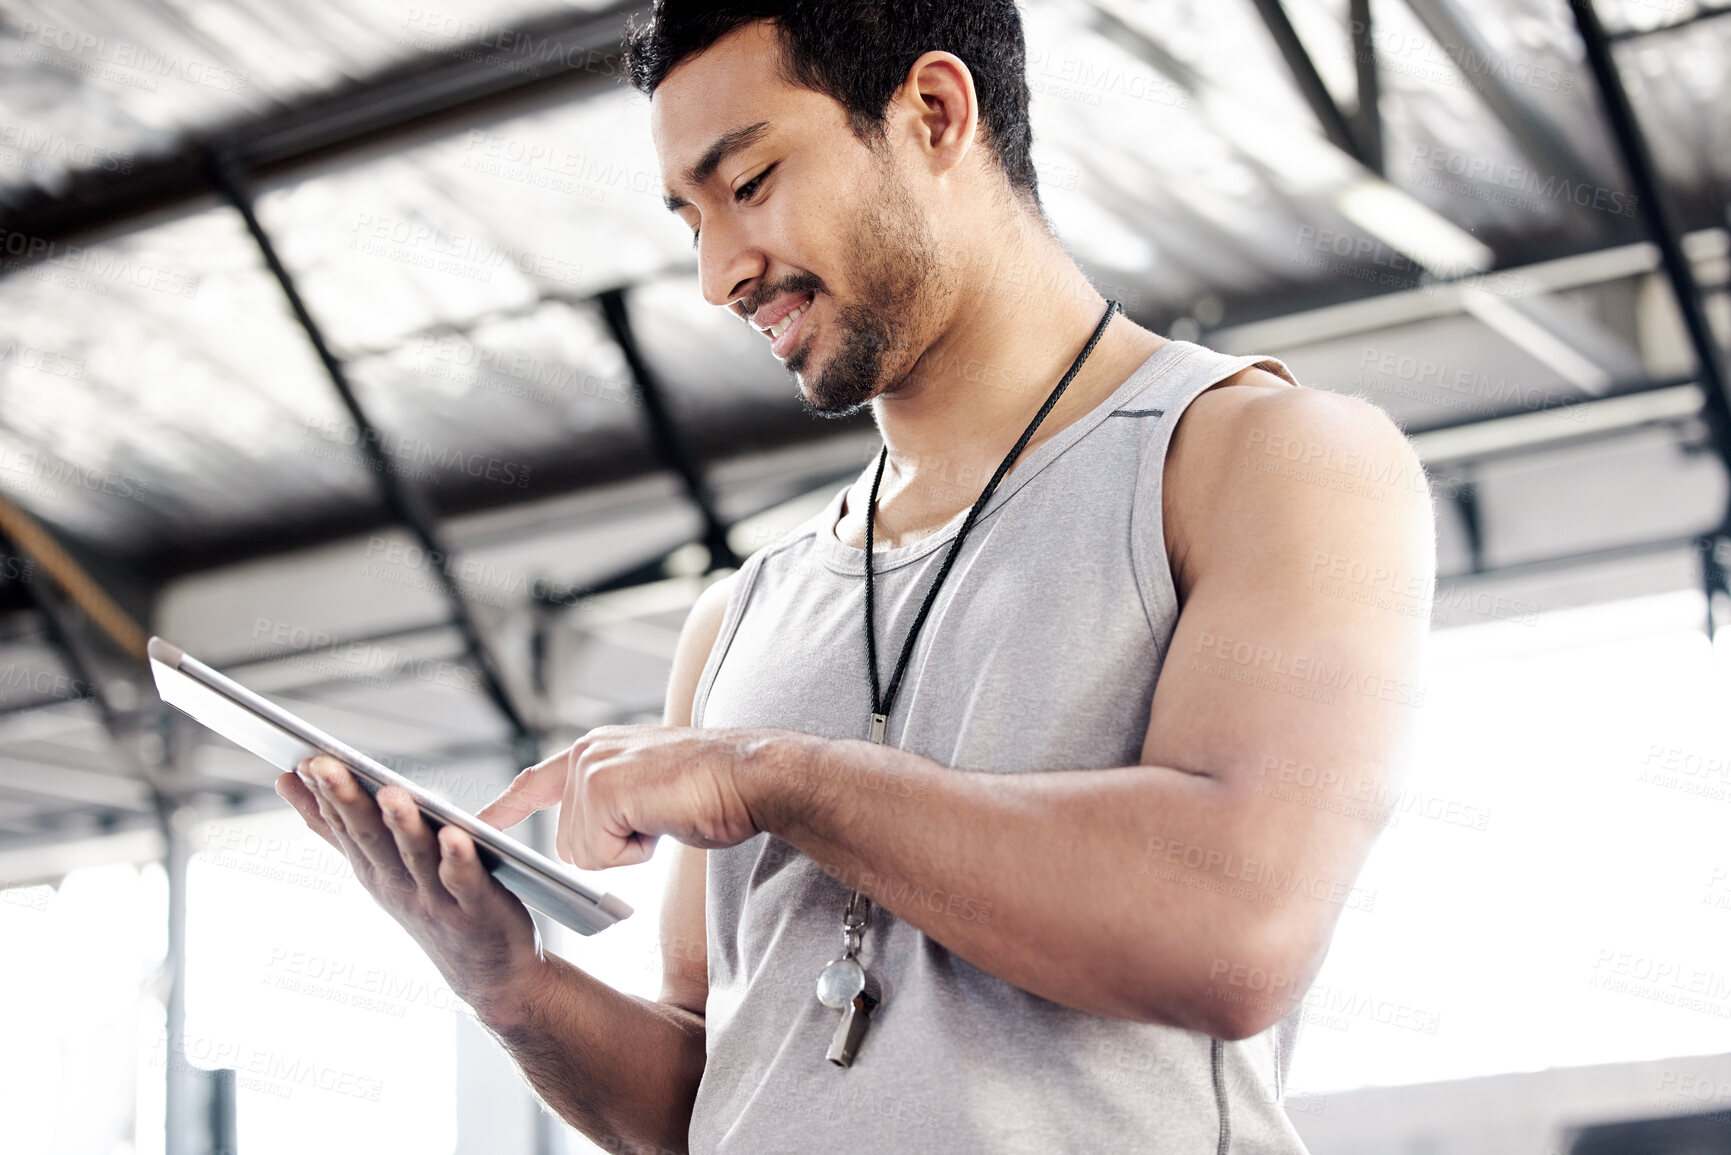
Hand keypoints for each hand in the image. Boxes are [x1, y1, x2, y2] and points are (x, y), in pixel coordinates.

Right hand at [276, 756, 546, 1026]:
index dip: (325, 793)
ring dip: (402, 824)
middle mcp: (396, 884)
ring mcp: (434, 899)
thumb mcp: (376, 866)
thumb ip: (338, 828)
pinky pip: (465, 881)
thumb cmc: (431, 908)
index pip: (343, 826)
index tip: (305, 758)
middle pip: (369, 836)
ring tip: (391, 791)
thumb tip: (289, 780)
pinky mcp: (476, 909)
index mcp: (374, 870)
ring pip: (413, 856)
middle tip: (324, 764)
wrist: (489, 976)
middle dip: (347, 799)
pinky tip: (456, 835)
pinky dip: (458, 859)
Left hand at [477, 725, 774, 869]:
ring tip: (663, 816)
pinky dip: (635, 852)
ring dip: (627, 850)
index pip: (537, 781)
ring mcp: (591, 769)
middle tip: (656, 820)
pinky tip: (661, 821)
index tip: (479, 823)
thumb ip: (614, 804)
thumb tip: (593, 840)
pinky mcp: (601, 789)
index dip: (508, 805)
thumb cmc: (713, 791)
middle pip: (568, 841)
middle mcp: (587, 752)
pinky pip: (601, 854)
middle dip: (613, 848)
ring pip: (583, 852)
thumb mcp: (649, 794)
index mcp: (597, 750)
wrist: (750, 777)